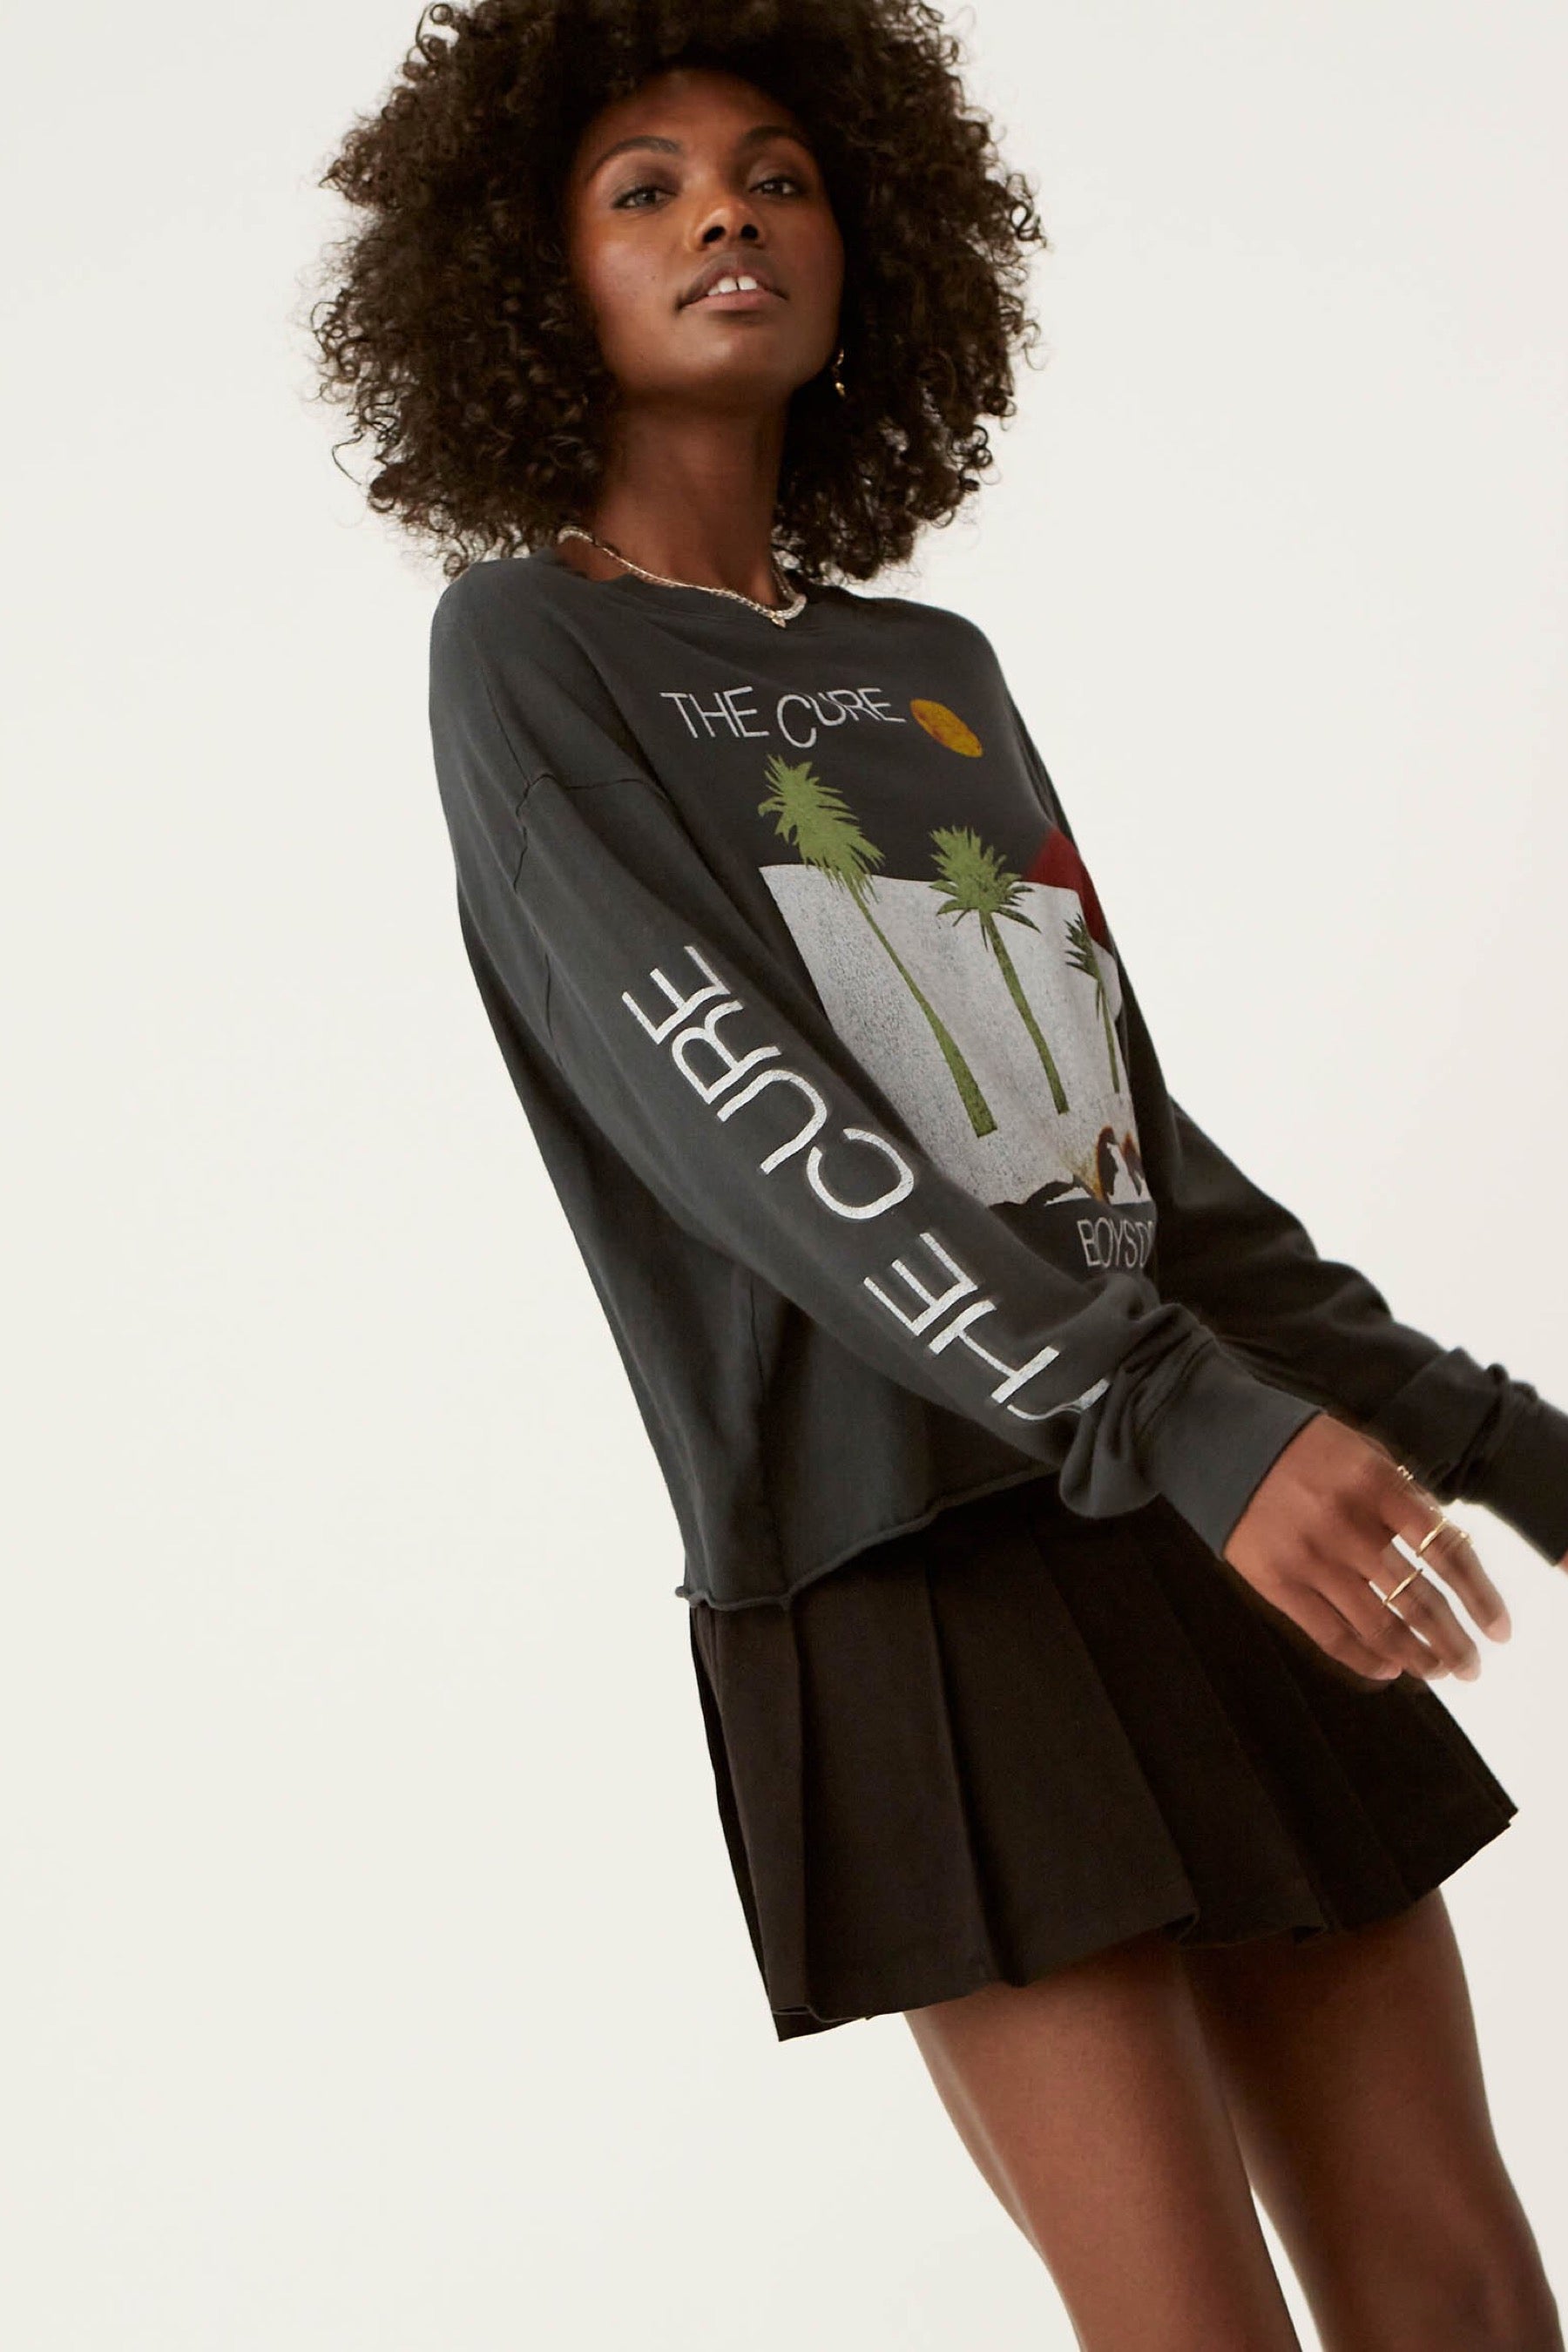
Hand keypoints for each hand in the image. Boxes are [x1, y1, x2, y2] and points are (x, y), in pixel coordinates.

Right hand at [1221, 1412, 1512, 1687]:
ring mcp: (1309, 1556)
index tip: (1497, 1628)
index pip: (1445, 1550)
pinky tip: (1387, 1670)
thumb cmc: (1300, 1449)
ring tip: (1436, 1671)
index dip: (1479, 1595)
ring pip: (1379, 1624)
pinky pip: (1330, 1634)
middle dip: (1452, 1640)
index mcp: (1376, 1483)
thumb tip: (1446, 1550)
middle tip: (1471, 1665)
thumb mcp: (1362, 1453)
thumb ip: (1404, 1495)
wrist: (1217, 1440)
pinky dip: (1365, 1659)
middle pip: (1418, 1597)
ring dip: (1416, 1656)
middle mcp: (1347, 1522)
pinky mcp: (1275, 1581)